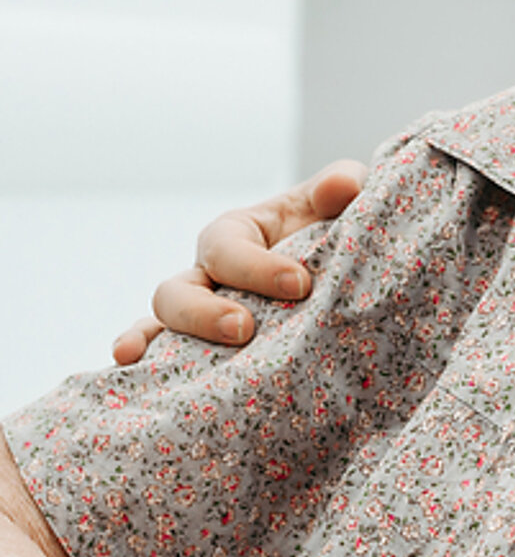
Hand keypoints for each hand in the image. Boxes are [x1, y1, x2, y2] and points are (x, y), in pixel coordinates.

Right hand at [109, 161, 366, 363]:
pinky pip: (159, 357)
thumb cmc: (334, 227)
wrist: (342, 268)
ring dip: (160, 341)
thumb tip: (342, 188)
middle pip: (178, 291)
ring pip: (162, 325)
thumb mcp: (339, 200)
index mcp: (236, 234)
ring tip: (158, 360)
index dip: (257, 267)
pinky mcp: (202, 347)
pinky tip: (128, 370)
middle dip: (204, 313)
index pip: (229, 248)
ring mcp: (199, 312)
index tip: (300, 285)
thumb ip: (341, 186)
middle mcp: (207, 273)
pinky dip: (141, 361)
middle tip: (244, 329)